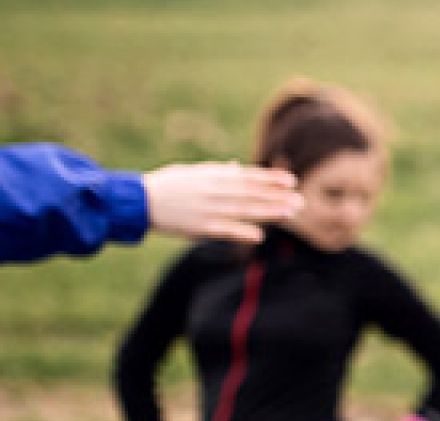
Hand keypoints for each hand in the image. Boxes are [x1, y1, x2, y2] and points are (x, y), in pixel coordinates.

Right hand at [142, 162, 300, 242]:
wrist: (138, 200)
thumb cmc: (167, 185)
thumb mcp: (192, 172)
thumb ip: (217, 171)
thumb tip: (236, 167)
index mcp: (212, 176)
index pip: (248, 176)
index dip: (271, 179)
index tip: (292, 181)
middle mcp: (213, 190)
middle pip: (252, 193)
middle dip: (277, 197)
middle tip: (301, 201)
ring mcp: (207, 208)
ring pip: (243, 210)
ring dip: (268, 212)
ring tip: (290, 214)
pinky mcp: (198, 227)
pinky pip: (224, 230)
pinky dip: (241, 232)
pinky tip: (260, 236)